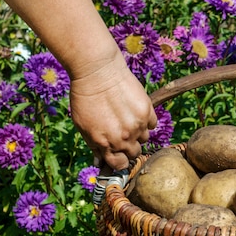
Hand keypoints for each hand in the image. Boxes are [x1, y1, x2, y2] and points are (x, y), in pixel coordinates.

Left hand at [69, 56, 156, 170]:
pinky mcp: (147, 112)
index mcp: (106, 144)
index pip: (120, 164)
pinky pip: (152, 124)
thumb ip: (94, 145)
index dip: (119, 160)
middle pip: (134, 153)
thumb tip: (101, 162)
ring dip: (138, 132)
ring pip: (145, 138)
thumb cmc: (85, 97)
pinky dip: (146, 120)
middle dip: (128, 146)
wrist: (97, 71)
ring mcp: (137, 126)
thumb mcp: (82, 125)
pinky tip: (135, 110)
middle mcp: (123, 138)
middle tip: (122, 133)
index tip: (118, 153)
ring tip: (128, 118)